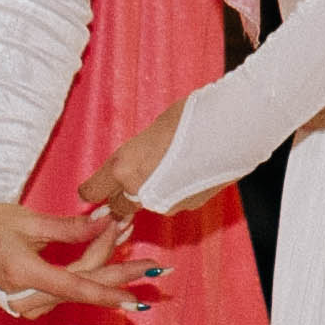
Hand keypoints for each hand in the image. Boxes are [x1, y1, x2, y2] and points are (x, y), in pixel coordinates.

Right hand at [0, 198, 165, 318]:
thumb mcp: (29, 220)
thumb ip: (70, 227)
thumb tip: (107, 221)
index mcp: (22, 275)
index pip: (76, 287)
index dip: (110, 289)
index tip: (138, 292)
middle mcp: (24, 298)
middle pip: (83, 287)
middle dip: (120, 274)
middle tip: (154, 266)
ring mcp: (26, 305)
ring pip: (77, 288)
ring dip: (106, 268)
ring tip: (133, 244)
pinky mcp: (30, 303)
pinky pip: (67, 290)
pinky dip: (89, 274)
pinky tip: (110, 257)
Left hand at [85, 97, 188, 214]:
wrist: (233, 127)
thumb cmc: (190, 117)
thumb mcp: (150, 132)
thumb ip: (135, 156)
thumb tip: (132, 164)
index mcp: (123, 169)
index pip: (91, 192)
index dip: (92, 189)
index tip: (94, 187)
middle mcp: (139, 192)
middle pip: (117, 206)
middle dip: (119, 196)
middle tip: (129, 178)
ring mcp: (164, 204)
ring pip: (147, 204)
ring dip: (150, 193)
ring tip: (168, 167)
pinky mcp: (187, 206)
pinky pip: (171, 202)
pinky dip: (174, 193)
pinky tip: (188, 172)